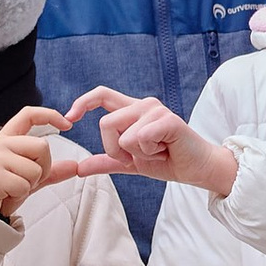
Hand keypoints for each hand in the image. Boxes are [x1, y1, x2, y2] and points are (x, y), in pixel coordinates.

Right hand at [0, 107, 122, 220]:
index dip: (50, 115)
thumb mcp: (28, 177)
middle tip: (27, 180)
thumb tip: (75, 166)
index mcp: (7, 139)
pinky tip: (7, 194)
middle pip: (42, 146)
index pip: (28, 115)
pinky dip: (20, 194)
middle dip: (43, 168)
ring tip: (13, 188)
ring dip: (30, 184)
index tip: (67, 124)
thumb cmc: (2, 190)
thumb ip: (51, 170)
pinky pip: (24, 185)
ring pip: (35, 169)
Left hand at [62, 85, 239, 198]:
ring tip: (157, 152)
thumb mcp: (130, 164)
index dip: (82, 103)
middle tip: (135, 158)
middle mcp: (144, 105)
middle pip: (105, 123)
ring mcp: (157, 111)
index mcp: (133, 111)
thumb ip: (106, 162)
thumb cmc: (168, 161)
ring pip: (123, 135)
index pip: (101, 95)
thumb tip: (79, 168)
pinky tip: (165, 151)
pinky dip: (149, 152)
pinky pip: (140, 138)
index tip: (69, 119)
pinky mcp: (168, 121)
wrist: (197, 170)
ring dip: (136, 154)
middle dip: (114, 150)